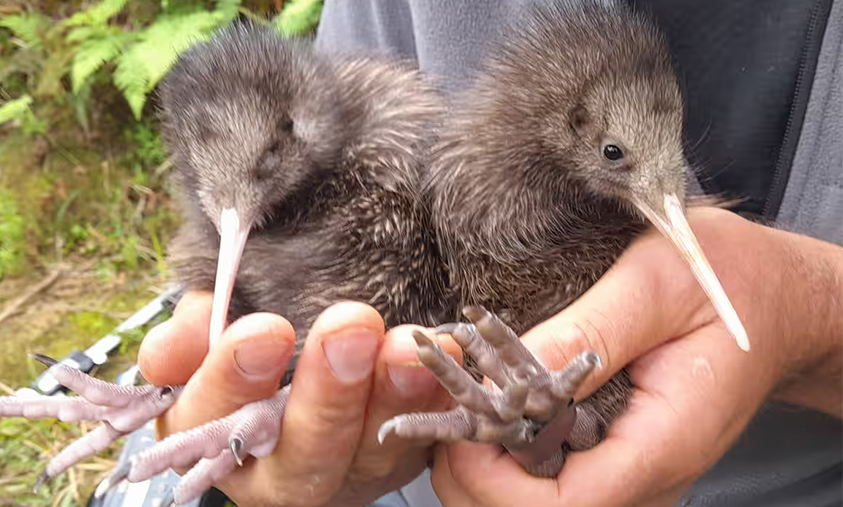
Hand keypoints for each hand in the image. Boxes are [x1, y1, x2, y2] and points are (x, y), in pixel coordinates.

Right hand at [139, 295, 461, 506]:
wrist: (295, 372)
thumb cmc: (245, 354)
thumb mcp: (205, 342)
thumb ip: (190, 335)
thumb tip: (196, 318)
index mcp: (214, 437)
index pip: (211, 418)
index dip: (233, 378)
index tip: (264, 330)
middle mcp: (279, 473)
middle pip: (303, 453)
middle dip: (327, 392)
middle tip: (349, 325)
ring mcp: (346, 473)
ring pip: (372, 453)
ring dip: (395, 395)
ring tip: (411, 345)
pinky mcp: (396, 459)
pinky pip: (424, 436)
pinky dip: (439, 395)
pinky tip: (449, 354)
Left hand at [431, 207, 842, 506]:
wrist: (778, 302)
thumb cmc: (729, 282)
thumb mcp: (656, 285)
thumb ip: (589, 331)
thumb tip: (514, 370)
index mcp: (661, 442)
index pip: (568, 506)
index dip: (497, 485)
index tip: (455, 438)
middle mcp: (646, 472)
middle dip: (477, 482)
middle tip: (434, 423)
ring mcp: (633, 467)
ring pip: (544, 500)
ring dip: (486, 468)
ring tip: (448, 413)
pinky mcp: (620, 451)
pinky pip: (557, 472)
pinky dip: (510, 451)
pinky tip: (482, 412)